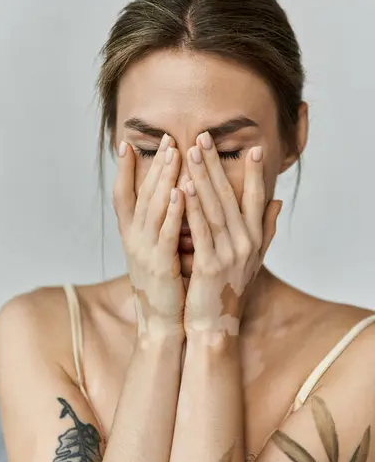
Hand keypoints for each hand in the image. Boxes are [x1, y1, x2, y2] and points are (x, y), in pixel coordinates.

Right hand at [113, 134, 185, 338]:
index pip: (123, 195)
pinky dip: (174, 211)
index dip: (124, 170)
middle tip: (166, 138)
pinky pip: (167, 232)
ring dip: (163, 179)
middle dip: (154, 165)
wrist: (164, 322)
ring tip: (175, 154)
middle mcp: (133, 239)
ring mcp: (145, 251)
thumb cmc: (166, 285)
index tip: (127, 144)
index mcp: (132, 235)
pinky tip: (182, 191)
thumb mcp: (159, 250)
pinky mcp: (160, 264)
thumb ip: (164, 223)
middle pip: (141, 194)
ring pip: (153, 208)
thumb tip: (174, 197)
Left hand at [183, 132, 281, 335]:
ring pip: (214, 209)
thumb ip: (266, 229)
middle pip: (231, 197)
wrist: (215, 324)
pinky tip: (183, 188)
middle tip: (205, 137)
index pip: (257, 199)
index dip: (255, 173)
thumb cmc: (231, 288)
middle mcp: (246, 243)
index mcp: (255, 239)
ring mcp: (228, 254)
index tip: (253, 147)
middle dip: (217, 165)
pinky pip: (199, 231)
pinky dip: (192, 208)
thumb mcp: (254, 258)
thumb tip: (278, 201)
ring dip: (203, 178)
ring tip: (192, 153)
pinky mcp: (208, 266)